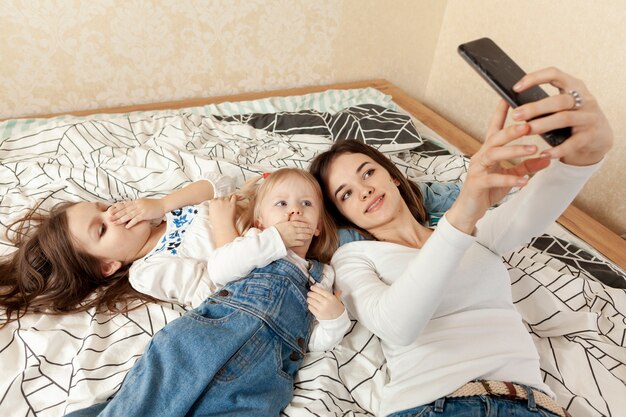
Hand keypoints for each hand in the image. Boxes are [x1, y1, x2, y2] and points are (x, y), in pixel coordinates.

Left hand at [109, 198, 165, 227]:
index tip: (109, 212)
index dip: (116, 209)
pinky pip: (136, 219)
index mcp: (136, 202)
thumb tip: (131, 207)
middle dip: (116, 214)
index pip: (124, 205)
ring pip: (128, 215)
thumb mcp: (144, 202)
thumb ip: (137, 204)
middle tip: (108, 218)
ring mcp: (141, 209)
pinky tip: (126, 226)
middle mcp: (137, 205)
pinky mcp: (145, 214)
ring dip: (120, 219)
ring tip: (114, 223)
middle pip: (124, 210)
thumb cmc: (155, 204)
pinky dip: (131, 223)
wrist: (163, 204)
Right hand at [208, 195, 237, 226]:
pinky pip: (234, 197)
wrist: (223, 226)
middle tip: (225, 208)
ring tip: (229, 207)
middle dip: (223, 202)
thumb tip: (214, 208)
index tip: (219, 206)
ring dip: (228, 201)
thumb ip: (212, 209)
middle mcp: (218, 200)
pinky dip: (234, 198)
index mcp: (212, 203)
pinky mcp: (232, 204)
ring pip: (227, 198)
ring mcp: (225, 202)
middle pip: (221, 198)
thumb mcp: (210, 215)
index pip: (215, 199)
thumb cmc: (216, 223)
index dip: (217, 202)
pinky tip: (234, 201)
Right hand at [274, 220, 313, 248]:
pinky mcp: (293, 243)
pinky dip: (302, 242)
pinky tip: (303, 242)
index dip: (305, 225)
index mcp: (290, 224)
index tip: (308, 225)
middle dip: (308, 230)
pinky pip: (300, 243)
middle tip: (311, 230)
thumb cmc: (274, 230)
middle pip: (304, 230)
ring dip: (307, 236)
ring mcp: (294, 237)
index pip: (301, 224)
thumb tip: (287, 214)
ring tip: (309, 236)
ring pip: (304, 236)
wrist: (272, 239)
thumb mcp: (279, 223)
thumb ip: (284, 218)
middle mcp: (293, 230)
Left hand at [307, 285, 344, 319]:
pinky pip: (310, 307)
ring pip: (311, 301)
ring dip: (309, 299)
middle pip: (314, 295)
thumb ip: (337, 294)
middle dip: (310, 293)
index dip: (315, 288)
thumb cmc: (338, 310)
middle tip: (309, 293)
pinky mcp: (318, 314)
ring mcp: (321, 308)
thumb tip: (338, 290)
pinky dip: (309, 305)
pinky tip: (311, 305)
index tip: (312, 287)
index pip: (320, 290)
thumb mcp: (338, 300)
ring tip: (309, 299)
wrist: (338, 320)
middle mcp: (325, 302)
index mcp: (331, 298)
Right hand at [447, 100, 550, 233]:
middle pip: (496, 137)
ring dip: (515, 150)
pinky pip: (494, 179)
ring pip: (495, 154)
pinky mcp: (477, 183)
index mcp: (489, 150)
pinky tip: (524, 181)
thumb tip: (548, 158)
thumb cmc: (487, 190)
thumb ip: (527, 166)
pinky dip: (510, 179)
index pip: (495, 127)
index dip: (501, 112)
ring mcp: (477, 169)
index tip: (510, 97)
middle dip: (512, 130)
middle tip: (530, 123)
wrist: (469, 210)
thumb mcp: (511, 175)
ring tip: (534, 149)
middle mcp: (481, 156)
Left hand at [511, 67, 612, 165]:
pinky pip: (573, 143)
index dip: (535, 78)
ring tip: (526, 131)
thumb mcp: (562, 106)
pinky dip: (557, 149)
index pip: (554, 74)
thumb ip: (545, 103)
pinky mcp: (592, 136)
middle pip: (558, 100)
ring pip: (564, 118)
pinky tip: (543, 154)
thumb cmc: (571, 119)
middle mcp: (585, 99)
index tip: (515, 87)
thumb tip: (513, 104)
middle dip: (535, 107)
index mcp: (574, 86)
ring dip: (542, 125)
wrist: (599, 139)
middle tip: (515, 115)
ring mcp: (590, 117)